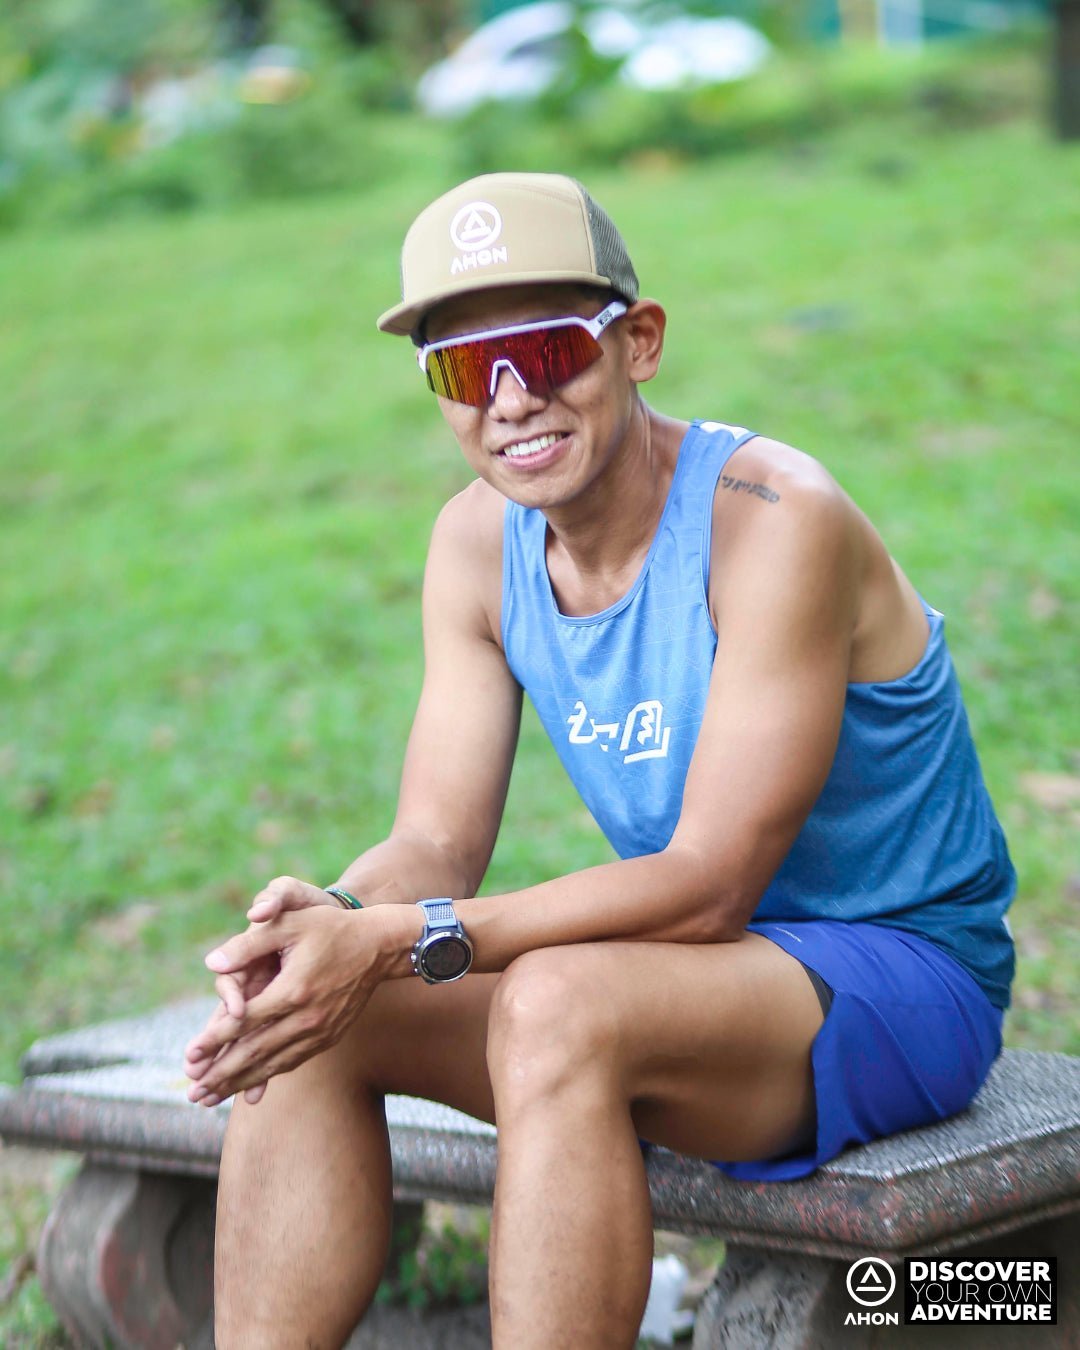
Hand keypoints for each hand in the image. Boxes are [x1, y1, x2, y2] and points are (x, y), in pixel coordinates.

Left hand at [183, 905, 409, 1107]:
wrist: (380, 945)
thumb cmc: (332, 927)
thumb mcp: (291, 923)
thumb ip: (249, 943)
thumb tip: (211, 963)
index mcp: (293, 990)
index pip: (244, 1022)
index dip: (214, 1039)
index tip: (188, 1056)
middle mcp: (306, 1017)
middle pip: (255, 1052)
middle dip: (221, 1074)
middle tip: (192, 1093)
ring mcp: (320, 1031)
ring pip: (273, 1064)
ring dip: (240, 1083)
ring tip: (210, 1099)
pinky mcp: (329, 1036)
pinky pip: (293, 1062)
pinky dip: (268, 1077)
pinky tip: (250, 1087)